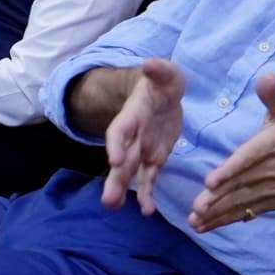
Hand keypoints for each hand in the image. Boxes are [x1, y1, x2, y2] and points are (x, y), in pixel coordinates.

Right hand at [100, 58, 184, 212]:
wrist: (164, 95)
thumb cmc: (163, 82)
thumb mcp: (166, 73)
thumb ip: (159, 71)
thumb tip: (149, 63)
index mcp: (133, 115)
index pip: (120, 130)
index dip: (116, 144)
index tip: (114, 160)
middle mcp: (133, 136)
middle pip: (121, 158)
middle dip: (115, 178)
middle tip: (107, 200)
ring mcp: (142, 149)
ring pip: (129, 172)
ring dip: (122, 190)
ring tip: (113, 207)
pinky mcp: (155, 159)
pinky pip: (149, 179)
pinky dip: (147, 194)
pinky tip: (146, 211)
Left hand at [188, 74, 274, 233]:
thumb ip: (273, 96)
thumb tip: (267, 76)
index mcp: (273, 146)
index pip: (249, 159)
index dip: (231, 171)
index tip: (211, 181)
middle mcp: (272, 171)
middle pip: (242, 186)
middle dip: (219, 199)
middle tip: (197, 207)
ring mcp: (271, 190)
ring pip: (243, 203)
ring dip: (219, 214)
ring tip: (196, 221)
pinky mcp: (270, 202)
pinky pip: (247, 213)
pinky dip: (226, 220)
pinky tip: (206, 227)